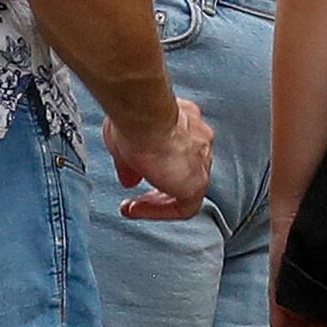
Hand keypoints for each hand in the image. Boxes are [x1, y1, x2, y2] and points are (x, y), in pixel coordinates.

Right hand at [104, 92, 213, 220]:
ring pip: (187, 188)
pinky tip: (139, 209)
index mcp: (186, 120)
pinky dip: (160, 211)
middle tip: (140, 194)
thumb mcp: (124, 139)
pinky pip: (185, 207)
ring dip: (160, 200)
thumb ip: (129, 162)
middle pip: (184, 168)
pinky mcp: (198, 183)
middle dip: (159, 183)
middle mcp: (199, 138)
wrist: (145, 114)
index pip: (178, 147)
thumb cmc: (136, 116)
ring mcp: (202, 160)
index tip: (137, 172)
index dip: (157, 164)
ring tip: (137, 206)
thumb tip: (128, 179)